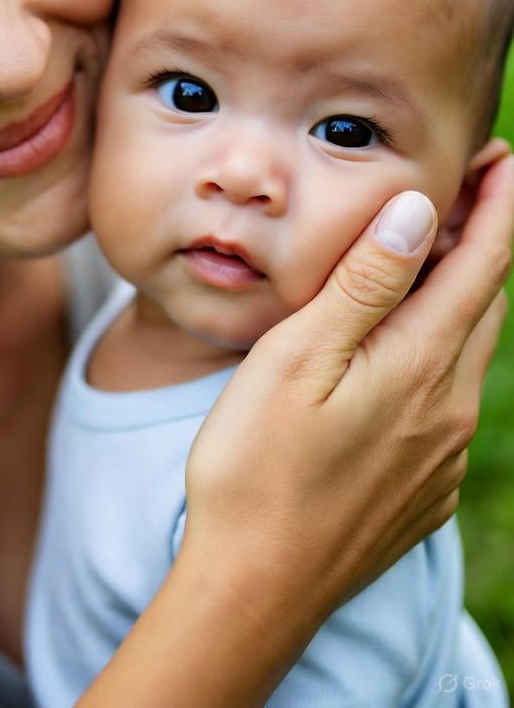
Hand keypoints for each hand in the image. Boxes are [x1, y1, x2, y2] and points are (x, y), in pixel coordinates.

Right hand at [79, 154, 511, 707]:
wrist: (256, 589)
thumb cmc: (257, 466)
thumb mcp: (297, 360)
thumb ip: (364, 285)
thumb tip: (419, 211)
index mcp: (420, 365)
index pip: (483, 264)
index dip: (498, 204)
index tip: (502, 155)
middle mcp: (449, 408)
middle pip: (485, 303)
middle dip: (484, 239)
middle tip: (468, 188)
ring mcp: (442, 454)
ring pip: (468, 351)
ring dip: (461, 295)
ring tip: (433, 256)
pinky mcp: (426, 487)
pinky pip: (450, 401)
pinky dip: (440, 352)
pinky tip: (402, 352)